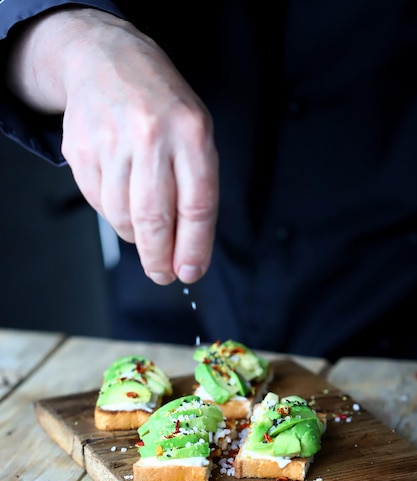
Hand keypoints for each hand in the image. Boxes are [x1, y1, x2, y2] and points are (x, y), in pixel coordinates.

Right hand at [7, 8, 218, 284]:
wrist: (106, 60)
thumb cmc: (161, 105)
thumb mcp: (195, 133)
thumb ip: (195, 188)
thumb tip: (185, 249)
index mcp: (191, 133)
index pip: (197, 206)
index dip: (194, 248)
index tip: (190, 272)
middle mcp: (151, 136)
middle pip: (155, 220)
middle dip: (159, 259)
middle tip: (162, 274)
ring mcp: (111, 142)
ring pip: (123, 218)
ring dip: (136, 236)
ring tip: (144, 228)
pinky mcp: (80, 150)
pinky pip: (98, 204)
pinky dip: (113, 214)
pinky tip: (122, 199)